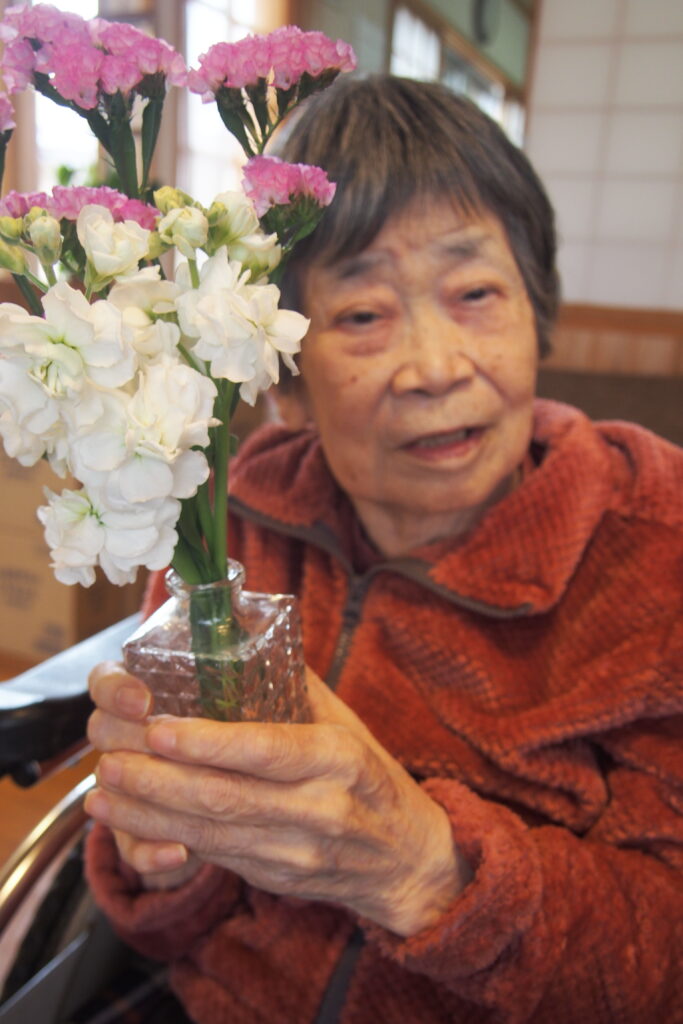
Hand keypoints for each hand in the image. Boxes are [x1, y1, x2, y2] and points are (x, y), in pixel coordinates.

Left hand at [86, 662, 471, 934]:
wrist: (405, 858)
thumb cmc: (370, 776)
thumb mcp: (347, 723)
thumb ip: (294, 684)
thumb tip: (240, 632)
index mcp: (338, 757)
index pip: (268, 750)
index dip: (210, 743)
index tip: (161, 727)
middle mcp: (318, 807)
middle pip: (227, 797)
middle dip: (159, 779)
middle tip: (112, 756)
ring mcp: (296, 850)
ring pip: (211, 833)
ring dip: (149, 813)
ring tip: (104, 790)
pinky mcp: (275, 876)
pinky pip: (215, 856)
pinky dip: (165, 838)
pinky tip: (130, 822)